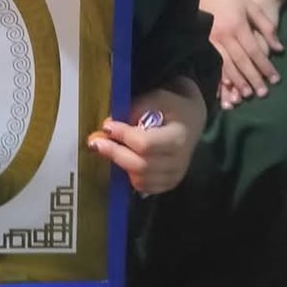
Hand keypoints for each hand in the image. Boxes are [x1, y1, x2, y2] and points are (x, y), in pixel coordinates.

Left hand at [88, 80, 206, 194]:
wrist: (190, 120)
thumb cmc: (171, 107)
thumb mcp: (155, 98)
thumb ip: (133, 111)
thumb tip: (107, 127)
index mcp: (179, 137)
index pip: (145, 144)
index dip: (123, 136)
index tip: (106, 126)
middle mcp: (179, 161)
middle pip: (141, 165)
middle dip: (115, 153)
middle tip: (95, 142)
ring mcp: (175, 176)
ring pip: (139, 179)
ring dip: (119, 164)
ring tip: (107, 149)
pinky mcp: (169, 184)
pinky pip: (143, 187)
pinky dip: (128, 175)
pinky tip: (122, 160)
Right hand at [200, 0, 282, 108]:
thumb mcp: (252, 7)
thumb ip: (267, 27)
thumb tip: (279, 49)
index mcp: (238, 26)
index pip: (255, 51)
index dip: (265, 66)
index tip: (275, 79)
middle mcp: (225, 35)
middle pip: (241, 61)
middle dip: (253, 78)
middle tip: (263, 93)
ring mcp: (211, 41)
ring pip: (226, 65)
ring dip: (237, 81)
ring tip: (246, 95)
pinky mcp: (203, 44)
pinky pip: (213, 64)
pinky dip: (220, 76)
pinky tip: (226, 87)